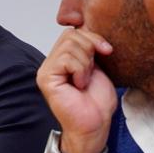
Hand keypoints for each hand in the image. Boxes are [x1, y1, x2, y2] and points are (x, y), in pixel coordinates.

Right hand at [36, 28, 118, 152]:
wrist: (95, 126)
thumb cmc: (96, 103)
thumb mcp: (98, 66)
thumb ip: (90, 47)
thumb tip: (88, 26)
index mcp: (63, 58)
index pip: (74, 31)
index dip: (93, 37)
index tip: (107, 51)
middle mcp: (51, 62)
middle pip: (71, 34)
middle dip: (91, 48)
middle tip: (93, 71)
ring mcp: (46, 70)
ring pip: (70, 45)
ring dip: (86, 63)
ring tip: (85, 81)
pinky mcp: (46, 78)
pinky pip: (66, 59)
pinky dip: (80, 70)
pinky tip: (80, 85)